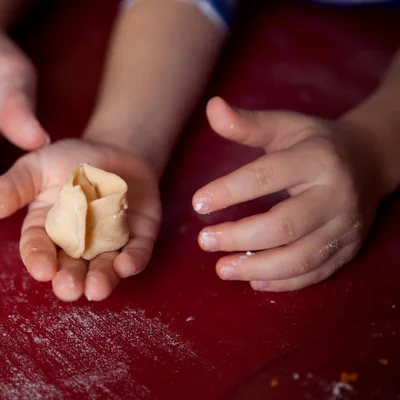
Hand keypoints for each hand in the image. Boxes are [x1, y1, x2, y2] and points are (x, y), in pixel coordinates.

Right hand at [0, 139, 161, 300]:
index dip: (39, 259)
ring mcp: (109, 242)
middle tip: (69, 289)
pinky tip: (126, 266)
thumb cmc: (71, 160)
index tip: (41, 270)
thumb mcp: (36, 167)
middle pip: (71, 266)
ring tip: (95, 290)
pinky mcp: (139, 237)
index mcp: (47, 228)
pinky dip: (133, 261)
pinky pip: (137, 252)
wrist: (117, 148)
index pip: (39, 248)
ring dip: (100, 279)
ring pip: (103, 267)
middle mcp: (77, 243)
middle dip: (69, 279)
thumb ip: (11, 188)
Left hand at [193, 97, 384, 290]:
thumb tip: (211, 107)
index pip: (267, 177)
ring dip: (258, 268)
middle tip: (204, 241)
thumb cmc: (316, 143)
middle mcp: (336, 196)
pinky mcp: (349, 249)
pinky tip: (253, 281)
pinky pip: (316, 274)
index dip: (229, 191)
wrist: (371, 161)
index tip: (198, 202)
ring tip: (222, 268)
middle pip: (285, 225)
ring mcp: (346, 227)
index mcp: (317, 159)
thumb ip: (247, 124)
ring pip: (302, 258)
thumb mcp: (285, 127)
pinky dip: (283, 283)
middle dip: (240, 236)